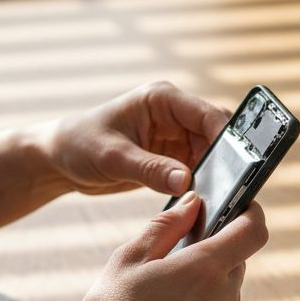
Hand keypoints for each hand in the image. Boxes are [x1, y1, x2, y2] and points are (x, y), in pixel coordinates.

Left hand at [40, 81, 227, 195]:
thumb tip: (186, 182)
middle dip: (226, 159)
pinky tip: (204, 202)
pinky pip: (198, 169)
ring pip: (212, 154)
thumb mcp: (112, 158)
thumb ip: (150, 169)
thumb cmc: (79, 145)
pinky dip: (204, 184)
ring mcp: (174, 135)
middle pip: (216, 134)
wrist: (59, 158)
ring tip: (219, 199)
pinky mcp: (171, 157)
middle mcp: (173, 113)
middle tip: (232, 189)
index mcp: (161, 98)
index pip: (207, 113)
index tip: (240, 165)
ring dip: (216, 174)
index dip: (227, 137)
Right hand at [55, 193, 266, 300]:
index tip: (241, 207)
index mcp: (202, 270)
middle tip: (176, 258)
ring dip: (208, 286)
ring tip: (165, 298)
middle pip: (237, 262)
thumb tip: (194, 203)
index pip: (253, 231)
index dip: (252, 213)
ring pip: (228, 292)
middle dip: (214, 253)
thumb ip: (167, 225)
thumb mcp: (128, 258)